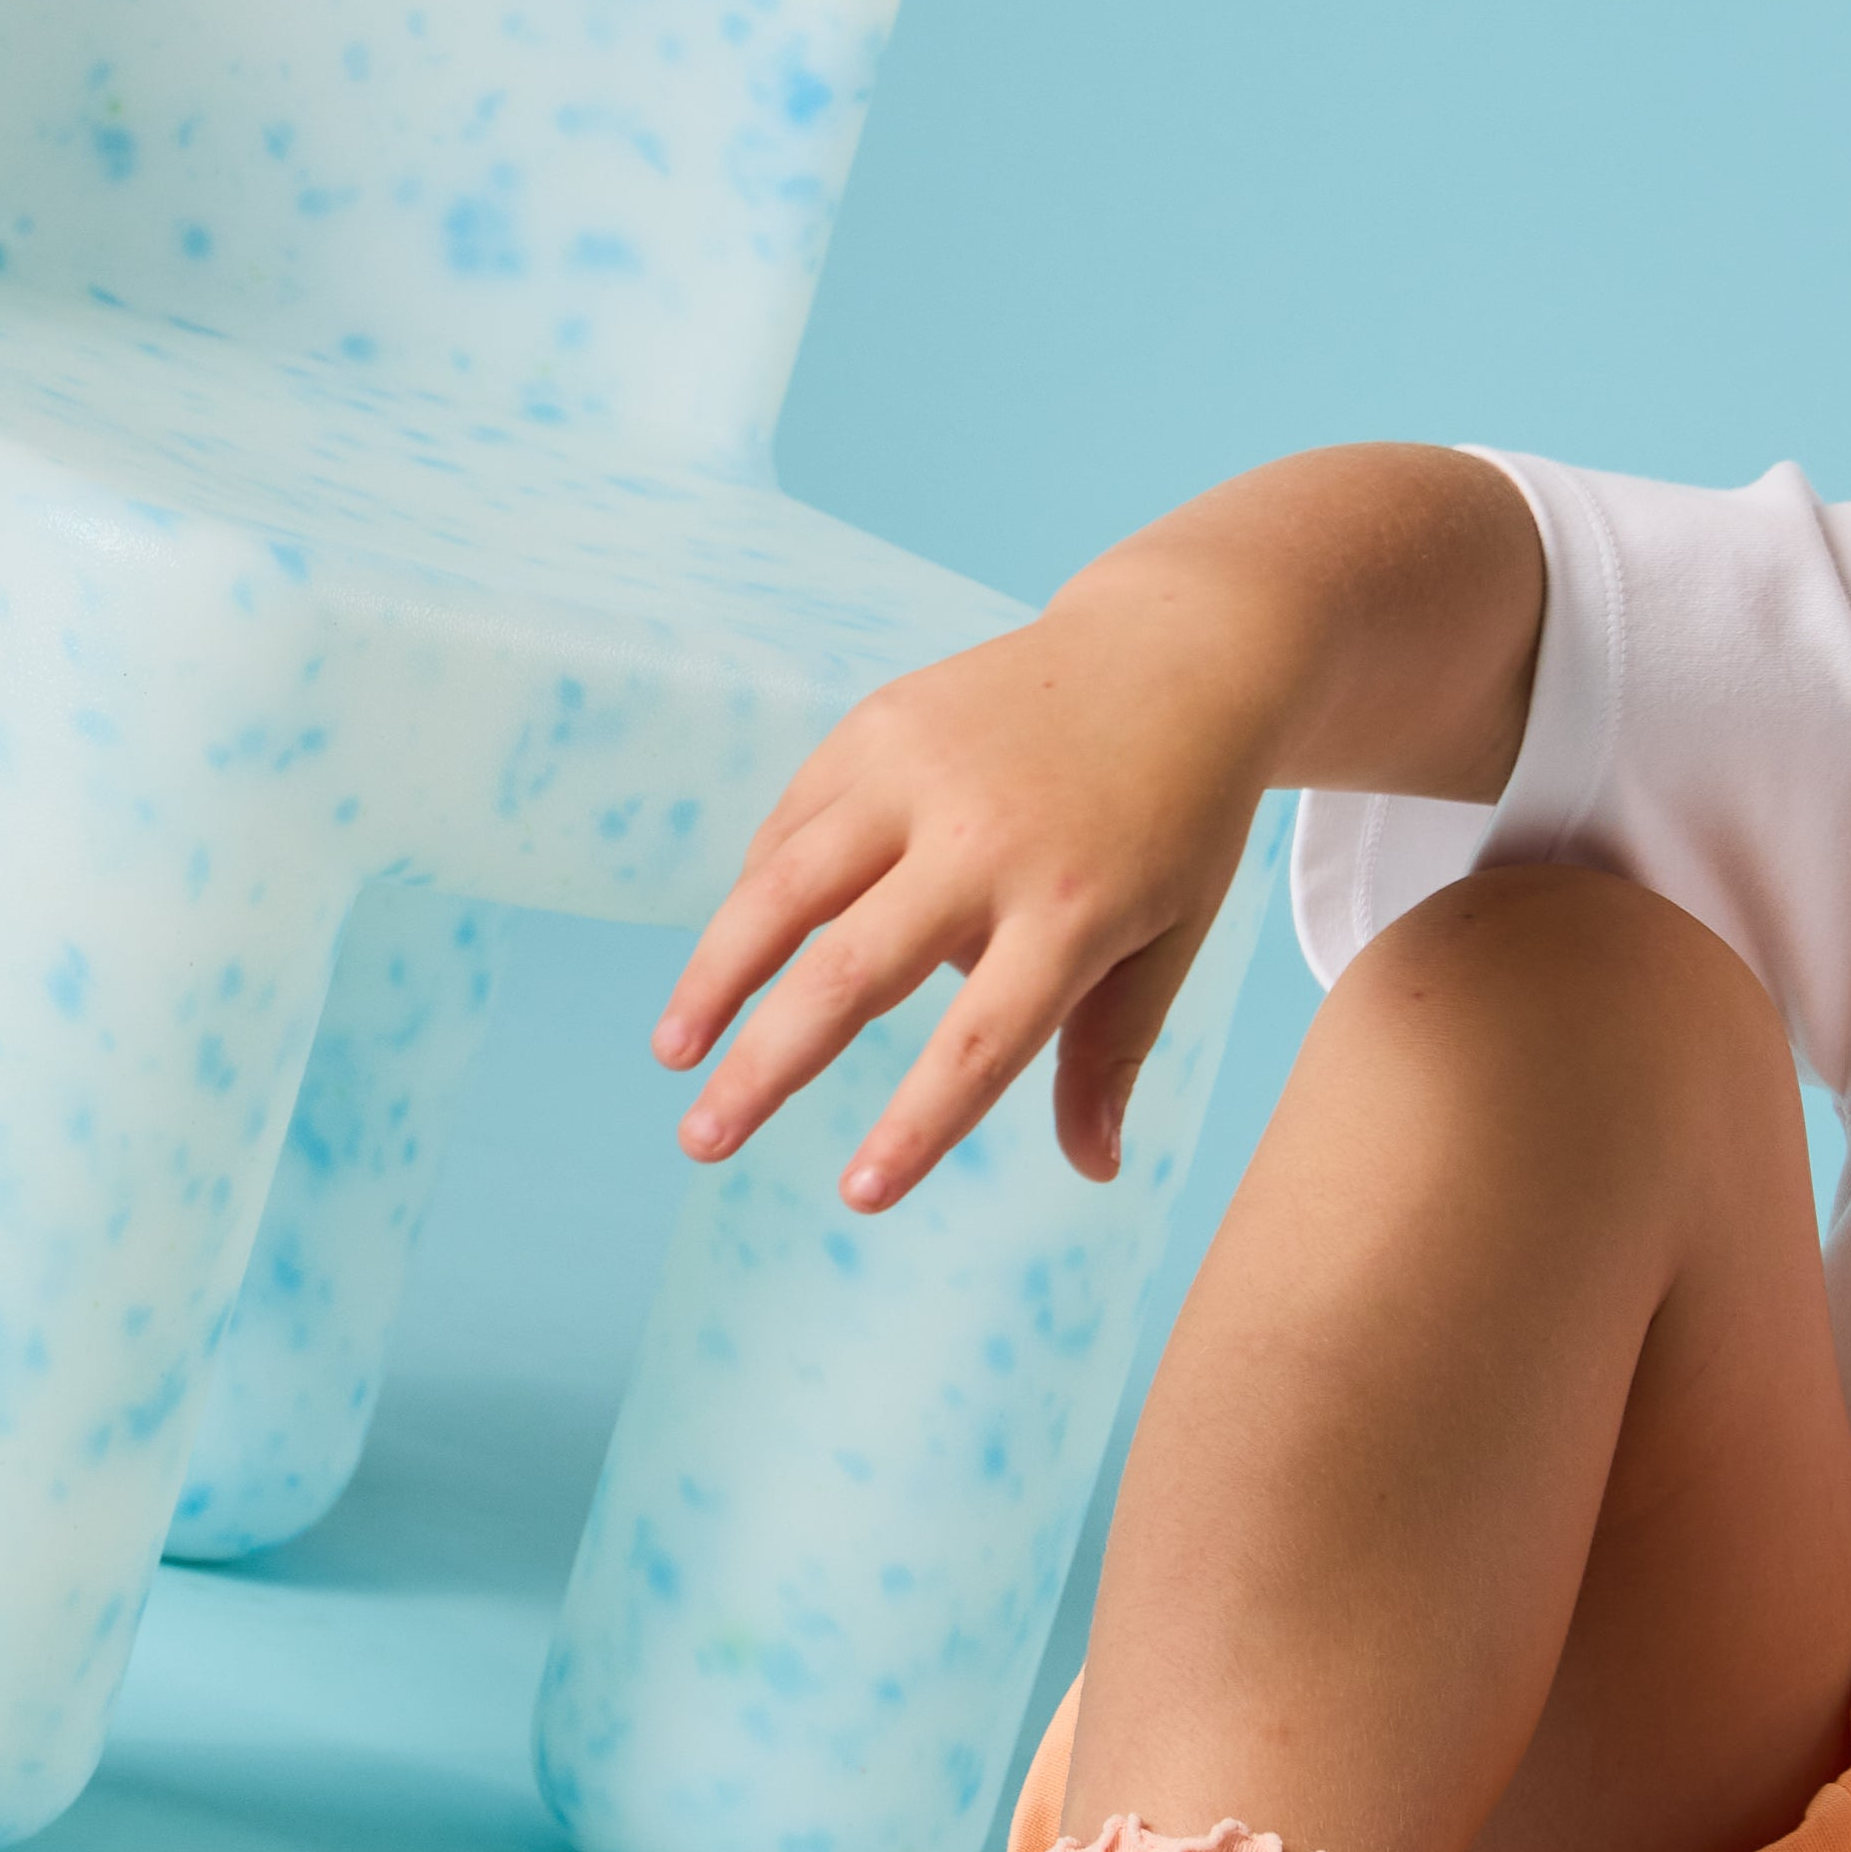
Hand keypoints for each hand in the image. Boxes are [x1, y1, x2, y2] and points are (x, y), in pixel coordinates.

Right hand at [649, 576, 1282, 1211]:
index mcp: (1072, 909)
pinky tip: (729, 961)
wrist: (1171, 653)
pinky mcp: (880, 724)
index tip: (857, 1197)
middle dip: (765, 1068)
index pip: (978, 1045)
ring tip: (674, 1053)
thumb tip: (1094, 1172)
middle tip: (702, 1142)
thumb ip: (1113, 1051)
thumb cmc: (1176, 821)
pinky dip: (755, 895)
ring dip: (716, 976)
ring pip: (787, 887)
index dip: (915, 1128)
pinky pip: (795, 824)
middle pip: (852, 973)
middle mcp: (985, 838)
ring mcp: (922, 769)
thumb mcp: (1169, 937)